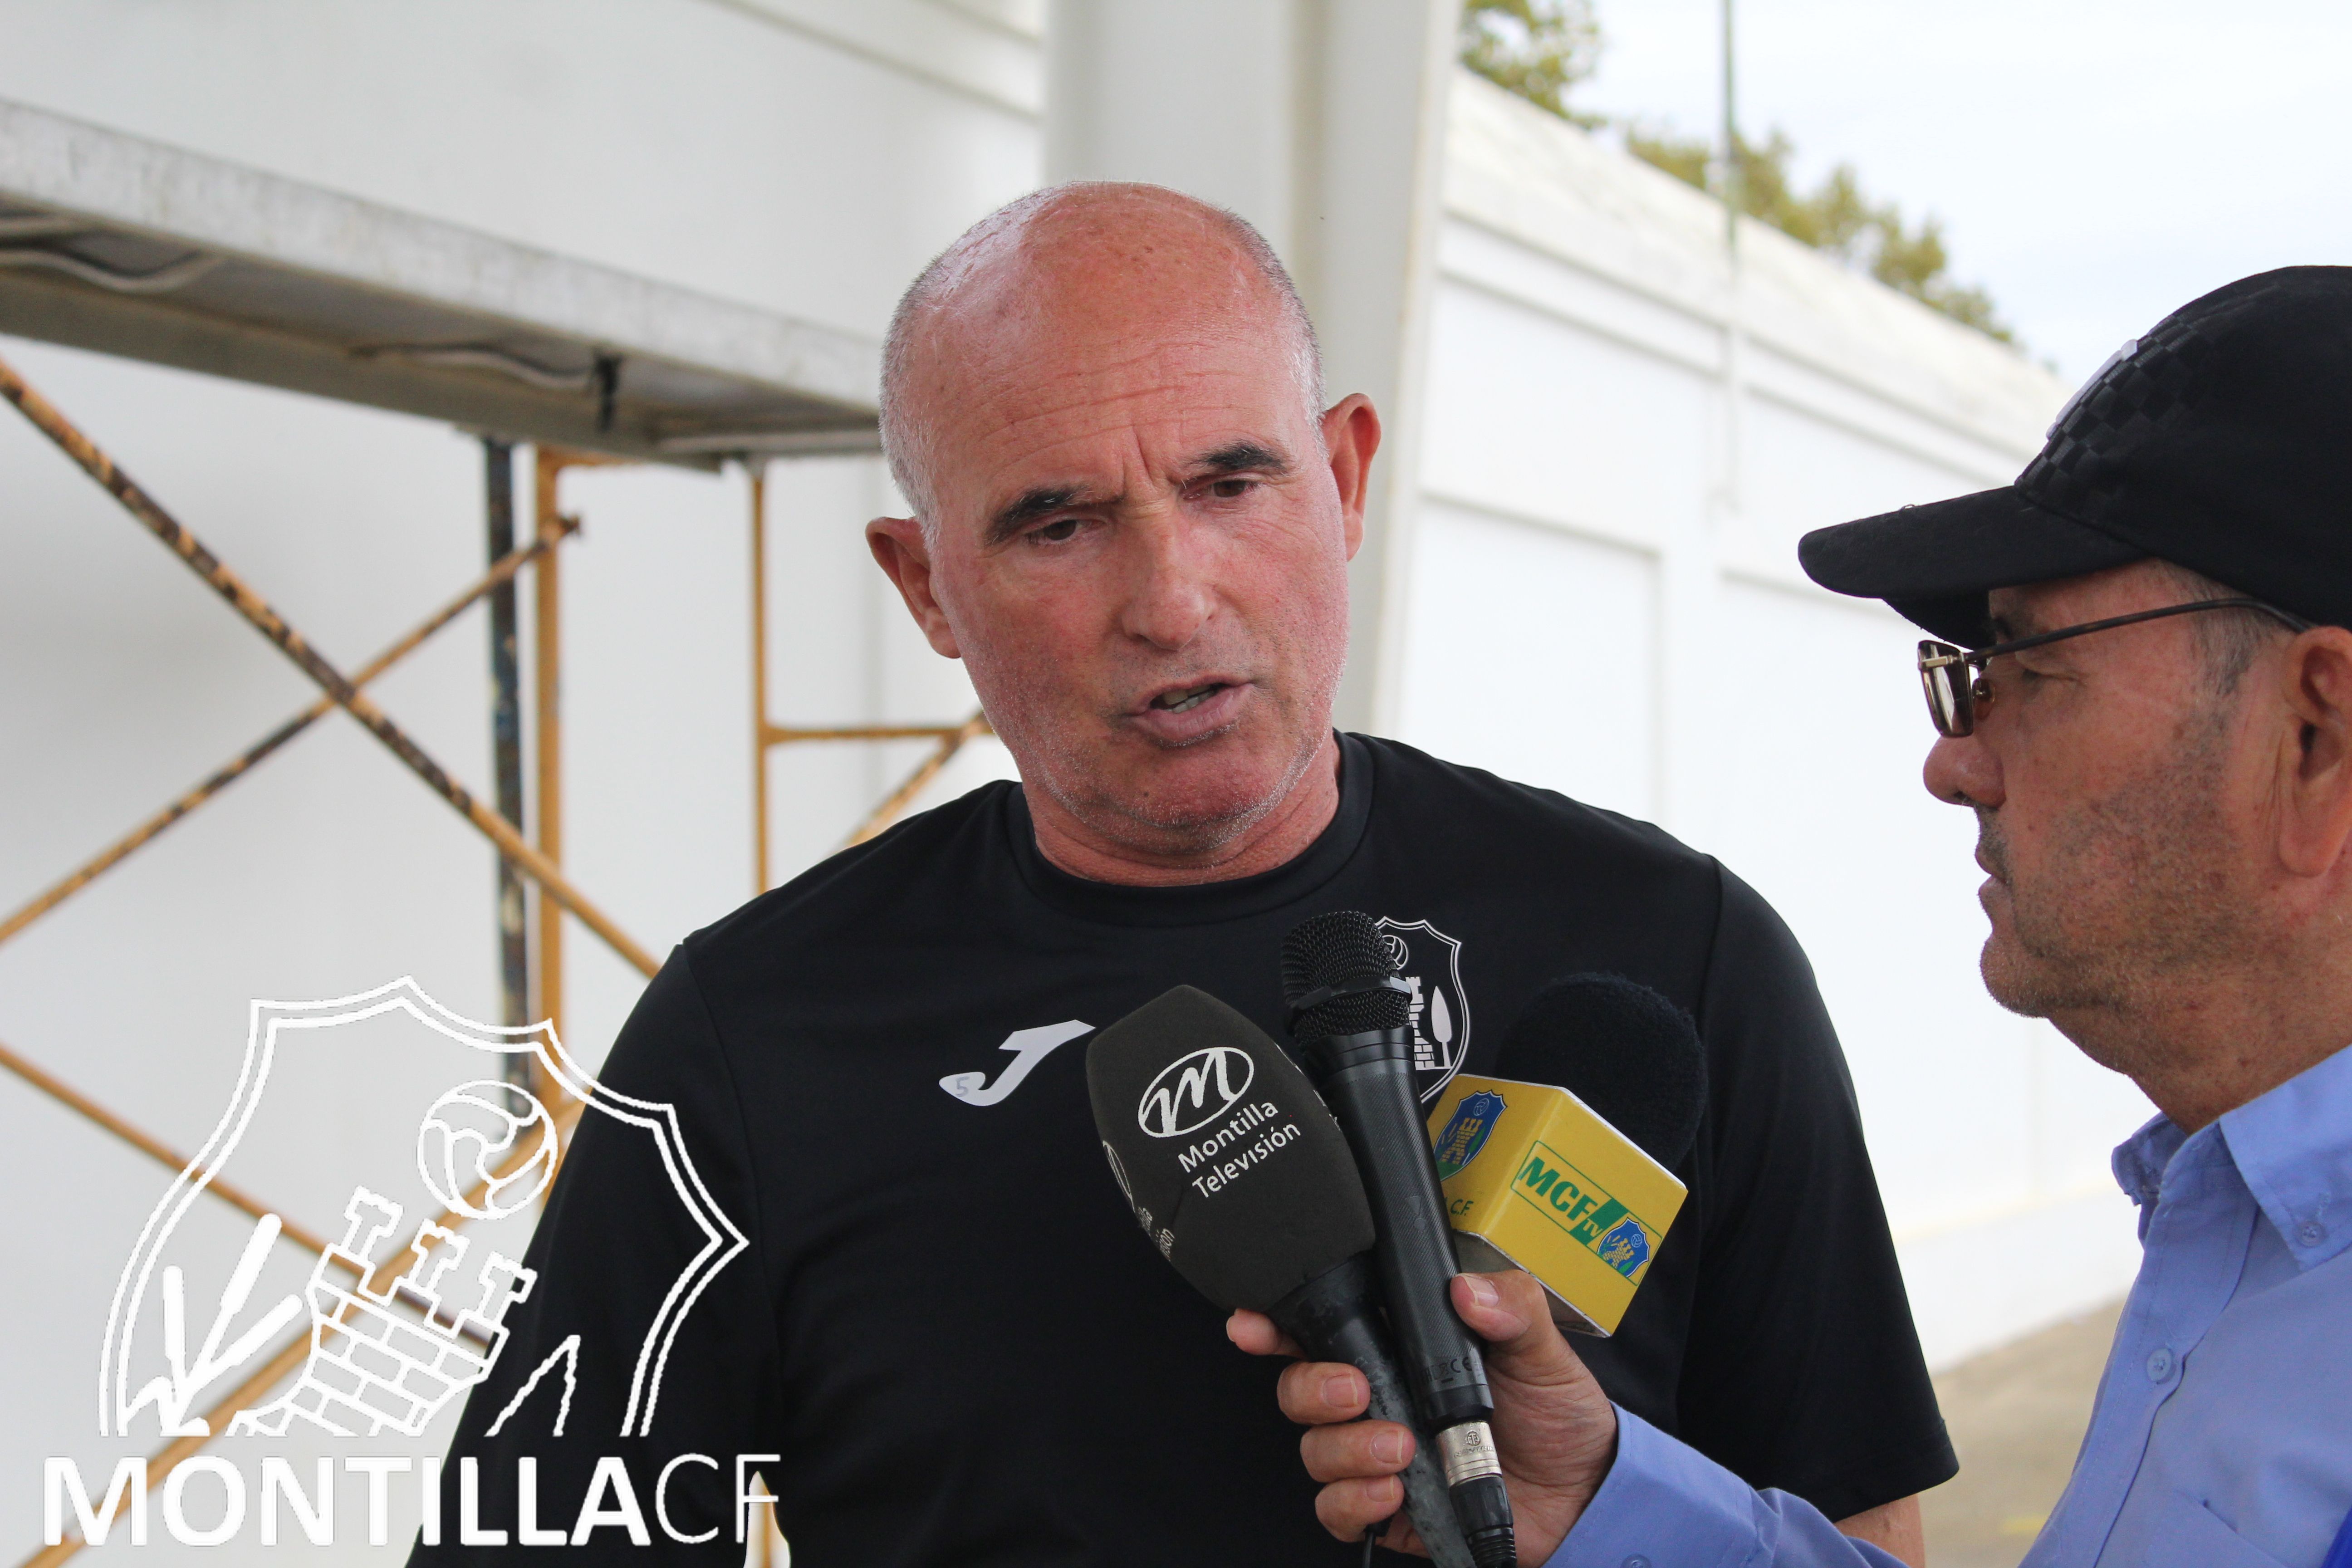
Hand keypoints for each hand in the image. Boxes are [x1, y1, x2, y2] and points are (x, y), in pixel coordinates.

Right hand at [1227, 1270, 1619, 1561]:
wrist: (1583, 1495)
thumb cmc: (1557, 1413)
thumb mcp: (1543, 1347)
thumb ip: (1512, 1307)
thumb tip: (1466, 1291)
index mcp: (1401, 1347)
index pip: (1324, 1325)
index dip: (1276, 1322)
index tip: (1254, 1324)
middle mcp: (1378, 1396)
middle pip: (1299, 1386)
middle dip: (1312, 1387)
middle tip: (1357, 1390)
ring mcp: (1376, 1454)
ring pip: (1313, 1447)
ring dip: (1344, 1448)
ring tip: (1399, 1451)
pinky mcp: (1385, 1509)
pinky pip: (1335, 1509)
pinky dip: (1352, 1501)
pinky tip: (1391, 1493)